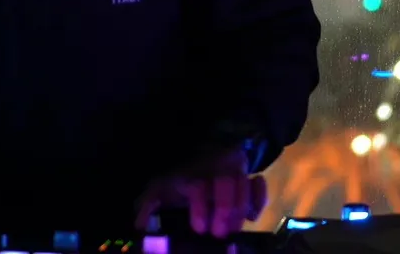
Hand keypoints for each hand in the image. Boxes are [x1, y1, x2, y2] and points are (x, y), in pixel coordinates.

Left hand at [134, 147, 268, 237]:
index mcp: (190, 175)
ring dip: (241, 209)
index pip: (198, 185)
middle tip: (219, 233)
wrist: (197, 164)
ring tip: (234, 230)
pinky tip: (252, 217)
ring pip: (244, 184)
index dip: (201, 207)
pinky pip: (259, 185)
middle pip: (227, 183)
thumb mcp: (158, 191)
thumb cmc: (175, 185)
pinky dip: (259, 200)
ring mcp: (232, 173)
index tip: (199, 228)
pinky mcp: (247, 179)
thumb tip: (140, 224)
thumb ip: (149, 206)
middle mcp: (213, 171)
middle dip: (225, 210)